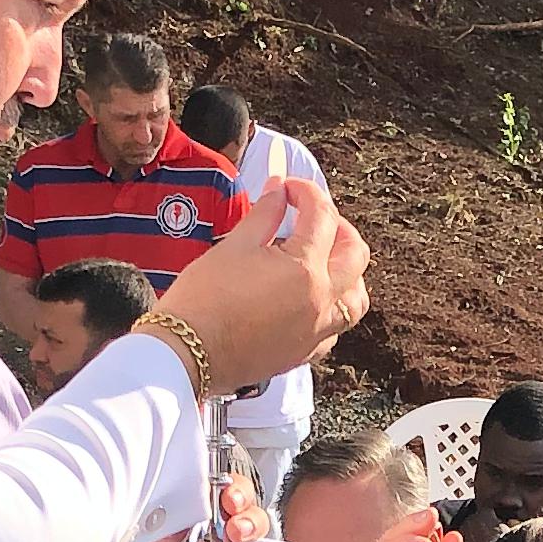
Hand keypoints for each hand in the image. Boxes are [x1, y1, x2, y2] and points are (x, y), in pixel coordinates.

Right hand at [167, 172, 367, 391]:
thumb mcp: (235, 245)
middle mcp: (321, 302)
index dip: (305, 193)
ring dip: (347, 271)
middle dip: (338, 226)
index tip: (288, 188)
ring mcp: (316, 331)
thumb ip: (264, 214)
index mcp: (305, 270)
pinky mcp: (304, 352)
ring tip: (324, 257)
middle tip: (311, 216)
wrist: (187, 353)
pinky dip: (332, 307)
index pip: (321, 216)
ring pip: (355, 297)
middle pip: (354, 254)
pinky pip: (335, 328)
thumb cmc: (204, 303)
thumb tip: (278, 191)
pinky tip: (311, 296)